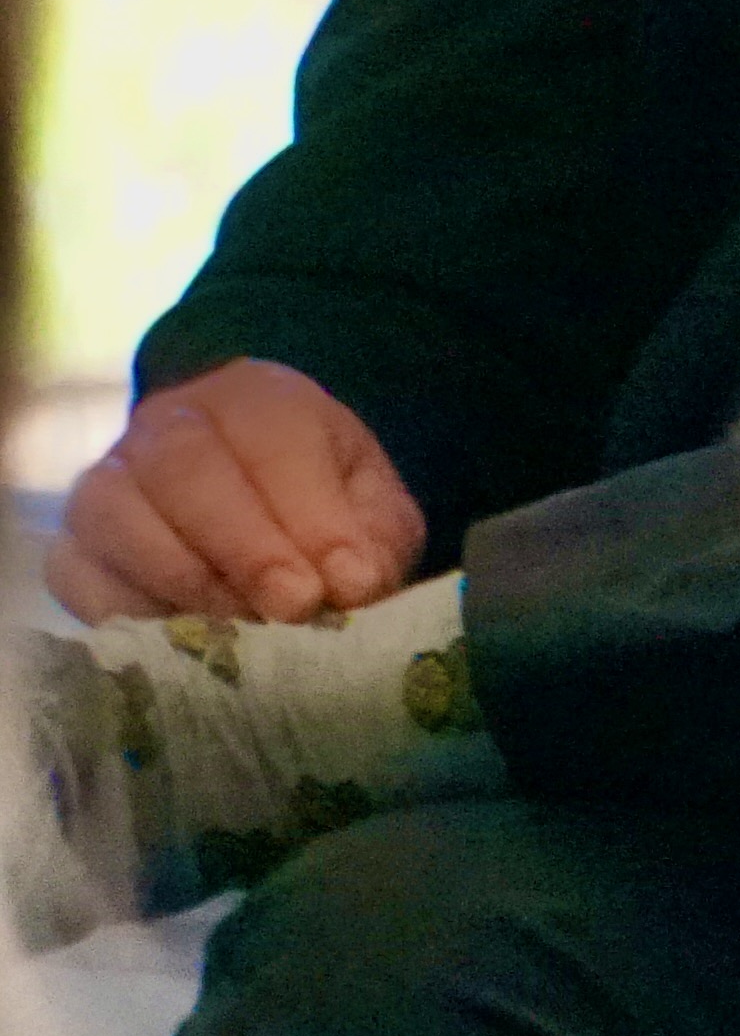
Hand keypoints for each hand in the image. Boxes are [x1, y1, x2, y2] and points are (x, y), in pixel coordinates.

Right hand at [55, 361, 424, 625]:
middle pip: (183, 469)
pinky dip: (123, 610)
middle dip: (245, 547)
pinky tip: (181, 636)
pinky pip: (74, 573)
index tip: (346, 582)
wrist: (254, 500)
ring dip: (182, 579)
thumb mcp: (371, 507)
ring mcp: (107, 481)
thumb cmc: (323, 501)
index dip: (310, 516)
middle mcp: (167, 425)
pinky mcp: (71, 544)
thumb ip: (370, 539)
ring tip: (244, 625)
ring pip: (114, 514)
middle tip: (295, 607)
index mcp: (255, 399)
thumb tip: (353, 586)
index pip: (272, 440)